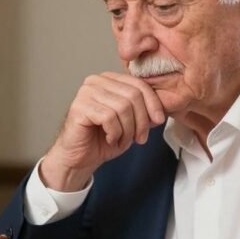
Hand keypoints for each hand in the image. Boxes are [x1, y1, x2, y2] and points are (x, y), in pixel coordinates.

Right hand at [41, 72, 165, 190]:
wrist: (80, 158)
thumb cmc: (102, 139)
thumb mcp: (130, 124)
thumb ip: (144, 113)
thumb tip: (160, 112)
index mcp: (109, 79)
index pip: (139, 84)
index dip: (153, 103)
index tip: (158, 121)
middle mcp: (96, 81)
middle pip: (133, 95)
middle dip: (141, 121)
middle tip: (139, 138)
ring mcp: (86, 93)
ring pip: (122, 107)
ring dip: (128, 130)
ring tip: (122, 140)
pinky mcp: (79, 107)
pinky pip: (108, 117)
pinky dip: (115, 133)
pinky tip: (109, 139)